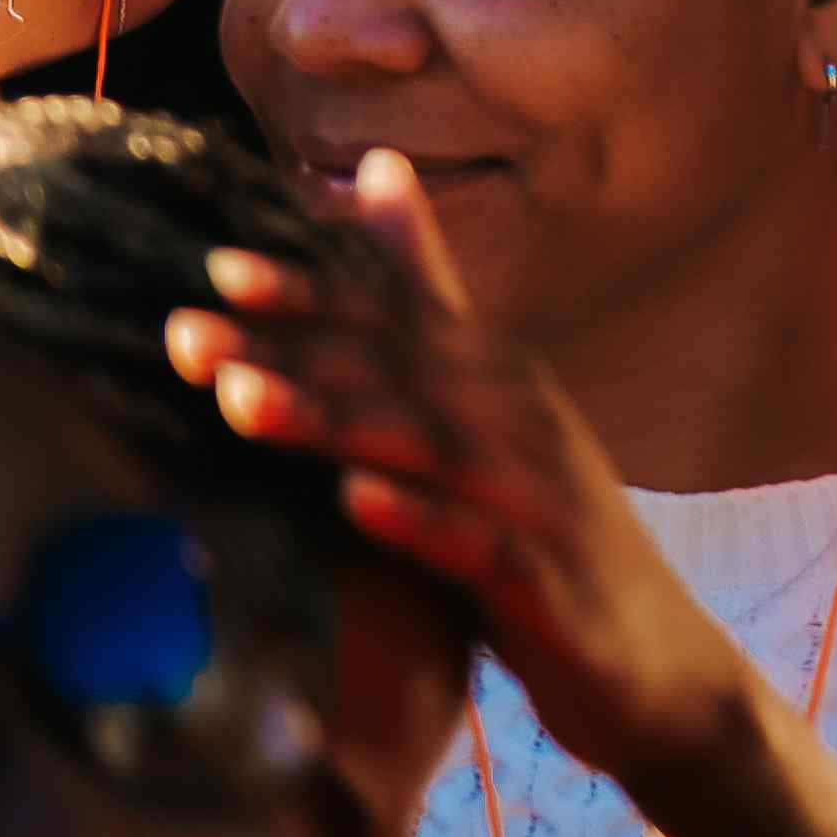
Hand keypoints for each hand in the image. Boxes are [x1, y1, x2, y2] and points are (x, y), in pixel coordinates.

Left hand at [165, 152, 765, 787]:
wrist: (654, 662)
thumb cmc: (542, 538)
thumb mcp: (483, 429)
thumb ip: (426, 319)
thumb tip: (377, 174)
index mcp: (501, 382)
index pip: (400, 318)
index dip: (313, 291)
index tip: (216, 268)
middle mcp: (524, 421)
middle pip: (400, 372)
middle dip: (292, 347)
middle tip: (182, 333)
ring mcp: (540, 499)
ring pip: (429, 446)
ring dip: (335, 420)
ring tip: (240, 402)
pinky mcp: (548, 581)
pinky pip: (478, 545)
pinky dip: (418, 519)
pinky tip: (354, 504)